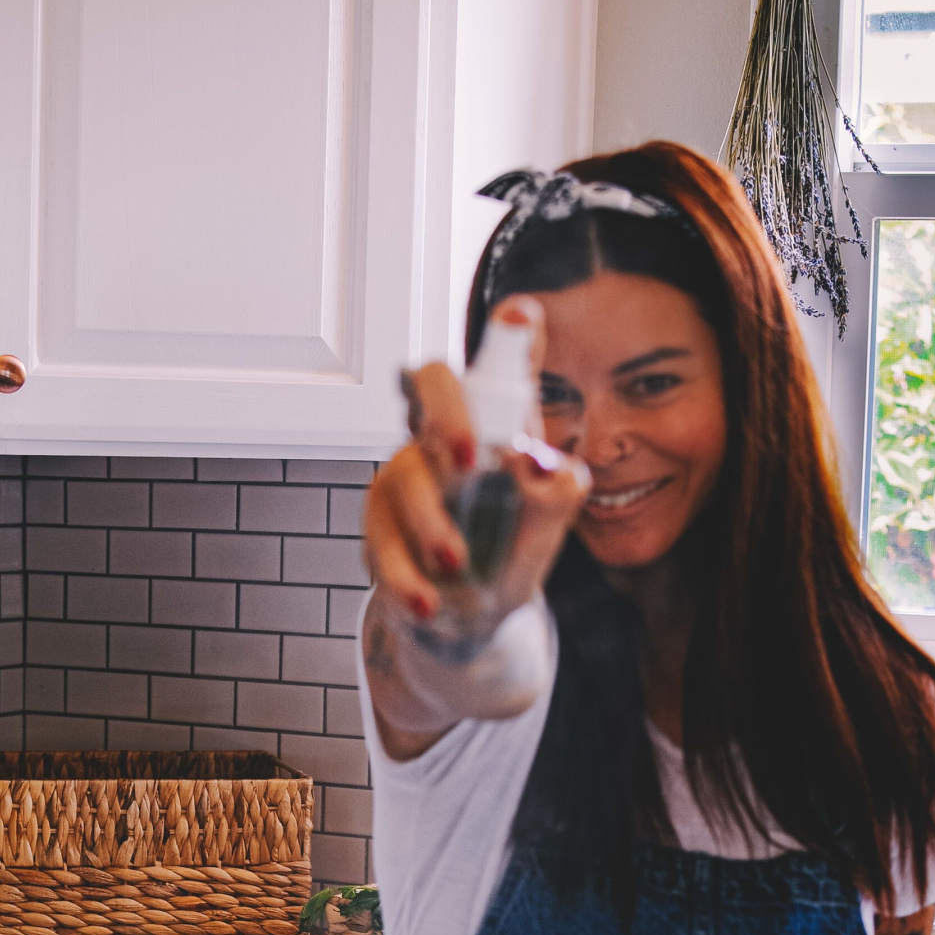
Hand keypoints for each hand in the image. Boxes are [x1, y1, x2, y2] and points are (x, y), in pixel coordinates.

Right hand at [363, 297, 589, 626]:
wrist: (471, 617)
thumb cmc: (509, 551)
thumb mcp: (548, 527)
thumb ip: (557, 494)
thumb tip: (537, 465)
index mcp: (492, 423)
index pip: (498, 365)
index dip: (507, 335)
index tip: (522, 317)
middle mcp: (442, 435)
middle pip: (428, 383)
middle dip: (447, 412)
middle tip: (470, 459)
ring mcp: (403, 477)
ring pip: (401, 474)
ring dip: (430, 520)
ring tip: (458, 563)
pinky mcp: (378, 526)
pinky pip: (381, 541)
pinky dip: (405, 576)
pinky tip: (429, 602)